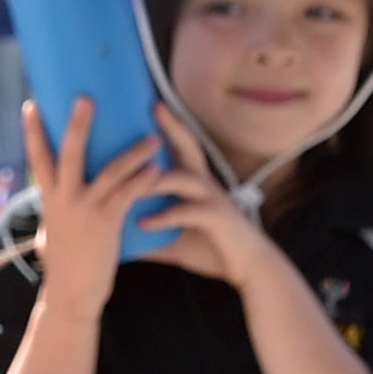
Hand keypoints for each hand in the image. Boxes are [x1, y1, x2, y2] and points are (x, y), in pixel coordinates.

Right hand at [17, 94, 164, 315]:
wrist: (72, 295)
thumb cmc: (66, 265)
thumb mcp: (52, 232)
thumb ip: (55, 212)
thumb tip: (51, 202)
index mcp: (50, 199)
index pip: (38, 158)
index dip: (33, 131)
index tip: (32, 104)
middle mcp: (64, 200)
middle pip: (68, 154)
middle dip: (78, 125)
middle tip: (86, 97)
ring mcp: (85, 210)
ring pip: (110, 172)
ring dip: (133, 152)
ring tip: (153, 137)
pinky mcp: (106, 224)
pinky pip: (127, 195)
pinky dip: (143, 180)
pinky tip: (157, 168)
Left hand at [135, 105, 275, 287]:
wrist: (250, 269)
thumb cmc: (214, 250)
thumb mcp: (176, 240)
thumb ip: (151, 234)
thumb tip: (122, 238)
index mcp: (196, 183)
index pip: (180, 148)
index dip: (168, 126)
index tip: (150, 104)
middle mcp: (205, 184)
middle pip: (187, 148)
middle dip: (170, 128)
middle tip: (152, 108)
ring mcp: (212, 199)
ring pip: (182, 178)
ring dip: (155, 178)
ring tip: (128, 181)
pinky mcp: (217, 219)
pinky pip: (187, 213)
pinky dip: (164, 217)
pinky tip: (142, 223)